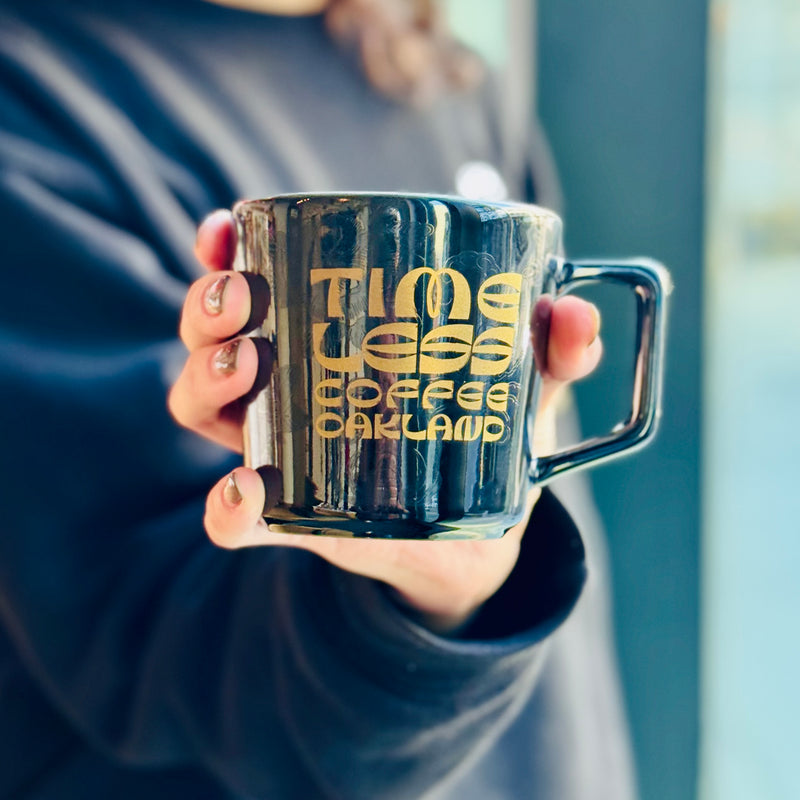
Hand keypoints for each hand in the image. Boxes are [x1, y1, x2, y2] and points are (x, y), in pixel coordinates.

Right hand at [169, 210, 601, 632]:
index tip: (227, 229)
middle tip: (244, 298)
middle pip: (212, 336)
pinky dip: (226, 509)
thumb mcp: (518, 385)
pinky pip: (232, 517)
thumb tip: (573, 315)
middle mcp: (286, 388)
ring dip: (207, 378)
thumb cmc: (482, 438)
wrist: (474, 539)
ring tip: (248, 365)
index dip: (223, 252)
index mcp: (324, 340)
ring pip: (202, 405)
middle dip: (209, 307)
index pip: (254, 283)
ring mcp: (279, 450)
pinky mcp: (290, 518)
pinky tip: (247, 493)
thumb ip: (552, 351)